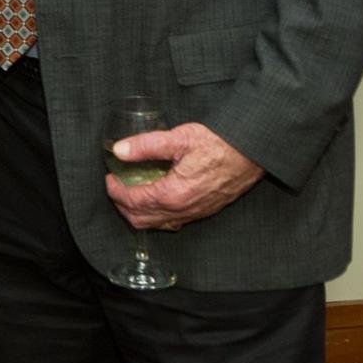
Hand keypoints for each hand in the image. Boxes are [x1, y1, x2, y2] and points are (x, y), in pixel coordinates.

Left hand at [106, 122, 263, 229]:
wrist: (252, 152)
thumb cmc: (220, 144)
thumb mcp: (179, 138)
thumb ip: (146, 145)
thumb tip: (119, 150)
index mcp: (174, 194)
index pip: (133, 201)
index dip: (115, 191)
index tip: (110, 179)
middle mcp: (183, 210)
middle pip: (140, 219)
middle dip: (122, 205)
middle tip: (116, 187)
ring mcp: (195, 213)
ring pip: (157, 224)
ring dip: (138, 212)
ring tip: (131, 192)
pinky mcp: (204, 211)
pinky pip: (173, 222)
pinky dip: (157, 215)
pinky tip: (155, 199)